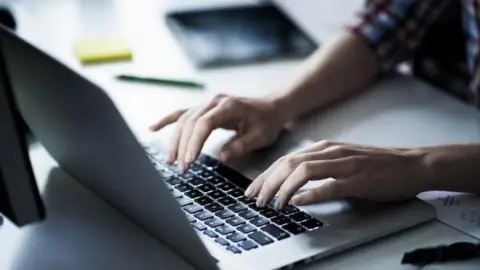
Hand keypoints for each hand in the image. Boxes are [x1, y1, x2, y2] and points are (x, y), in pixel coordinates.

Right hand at [150, 94, 286, 170]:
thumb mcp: (260, 136)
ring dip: (175, 140)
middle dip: (183, 146)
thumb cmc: (268, 121)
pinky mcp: (205, 109)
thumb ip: (241, 145)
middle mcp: (215, 102)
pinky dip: (168, 120)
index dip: (195, 142)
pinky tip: (153, 128)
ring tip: (170, 160)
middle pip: (191, 122)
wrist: (272, 107)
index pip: (204, 123)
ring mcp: (208, 104)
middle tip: (181, 167)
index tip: (190, 160)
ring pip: (184, 120)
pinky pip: (183, 113)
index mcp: (228, 106)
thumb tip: (221, 156)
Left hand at [244, 140, 430, 208]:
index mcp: (325, 148)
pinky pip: (330, 185)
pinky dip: (311, 194)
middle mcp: (331, 152)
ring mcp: (345, 164)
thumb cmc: (376, 165)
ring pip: (304, 171)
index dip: (266, 175)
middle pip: (289, 163)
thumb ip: (318, 167)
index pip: (286, 159)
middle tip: (256, 200)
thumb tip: (292, 183)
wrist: (411, 164)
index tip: (253, 189)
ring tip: (273, 204)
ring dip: (283, 188)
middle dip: (268, 183)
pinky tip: (298, 202)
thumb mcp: (341, 160)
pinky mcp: (359, 179)